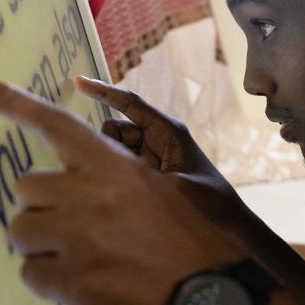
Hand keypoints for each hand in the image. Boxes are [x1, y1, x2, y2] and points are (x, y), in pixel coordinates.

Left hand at [0, 74, 244, 304]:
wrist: (214, 300)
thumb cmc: (198, 243)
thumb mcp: (170, 190)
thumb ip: (120, 180)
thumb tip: (82, 185)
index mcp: (114, 166)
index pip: (54, 124)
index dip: (11, 102)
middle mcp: (88, 195)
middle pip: (25, 187)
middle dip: (40, 207)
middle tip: (71, 228)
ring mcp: (76, 239)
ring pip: (20, 232)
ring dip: (40, 245)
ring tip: (77, 259)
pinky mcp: (71, 282)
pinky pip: (31, 274)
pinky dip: (50, 282)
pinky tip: (83, 287)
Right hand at [74, 76, 249, 227]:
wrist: (227, 223)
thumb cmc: (210, 201)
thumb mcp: (179, 184)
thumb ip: (145, 174)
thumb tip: (111, 164)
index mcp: (168, 131)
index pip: (130, 104)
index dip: (103, 92)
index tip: (77, 81)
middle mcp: (157, 138)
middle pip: (115, 129)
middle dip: (109, 146)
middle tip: (126, 174)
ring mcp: (151, 155)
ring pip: (114, 149)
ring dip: (114, 164)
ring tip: (137, 187)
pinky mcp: (147, 172)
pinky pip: (121, 164)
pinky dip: (118, 173)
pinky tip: (131, 191)